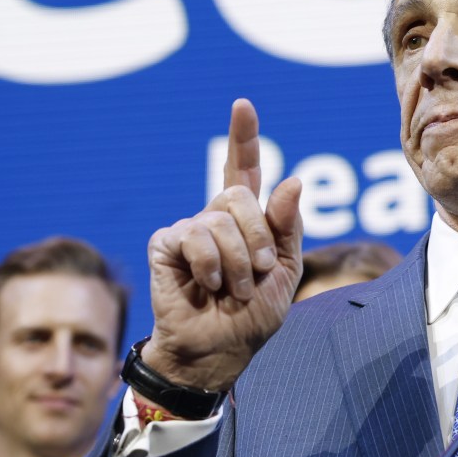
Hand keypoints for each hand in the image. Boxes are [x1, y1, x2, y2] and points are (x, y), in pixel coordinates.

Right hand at [143, 99, 302, 390]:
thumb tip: (292, 180)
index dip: (243, 137)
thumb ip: (287, 228)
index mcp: (246, 219)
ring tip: (232, 289)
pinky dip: (210, 264)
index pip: (243, 168)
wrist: (220, 350)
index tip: (243, 106)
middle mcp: (214, 216)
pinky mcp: (165, 244)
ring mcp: (188, 228)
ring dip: (237, 261)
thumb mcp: (284, 272)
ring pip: (219, 219)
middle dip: (257, 237)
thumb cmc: (252, 315)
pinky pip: (194, 236)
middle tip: (257, 273)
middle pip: (238, 195)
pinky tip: (207, 284)